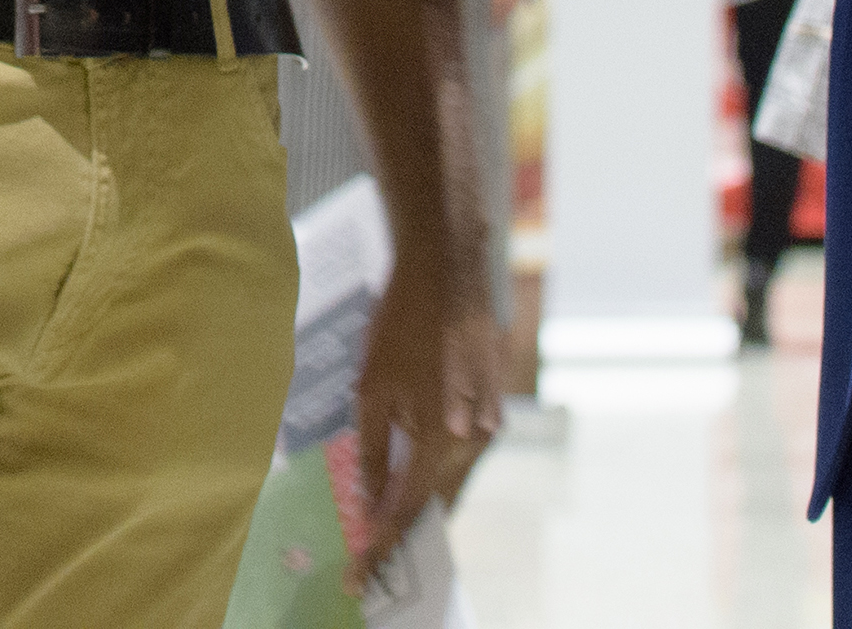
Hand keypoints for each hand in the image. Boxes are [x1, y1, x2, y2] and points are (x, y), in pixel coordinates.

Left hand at [340, 265, 503, 563]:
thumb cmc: (398, 326)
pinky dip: (435, 470)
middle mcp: (470, 440)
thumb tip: (370, 504)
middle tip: (366, 555)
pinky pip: (460, 453)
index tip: (358, 578)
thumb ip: (374, 453)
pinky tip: (412, 480)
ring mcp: (487, 426)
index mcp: (437, 438)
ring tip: (382, 522)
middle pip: (430, 498)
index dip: (380, 544)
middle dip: (398, 527)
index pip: (404, 507)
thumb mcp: (370, 390)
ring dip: (416, 498)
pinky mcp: (492, 409)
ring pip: (447, 478)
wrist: (444, 274)